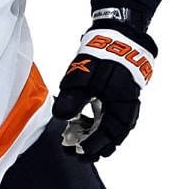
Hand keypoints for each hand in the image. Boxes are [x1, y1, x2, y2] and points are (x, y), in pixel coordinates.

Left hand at [53, 26, 156, 160]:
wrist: (119, 34)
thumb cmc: (103, 55)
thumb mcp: (83, 75)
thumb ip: (73, 97)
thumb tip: (61, 117)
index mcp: (122, 104)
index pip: (111, 134)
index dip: (95, 146)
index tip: (78, 152)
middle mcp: (127, 107)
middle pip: (114, 135)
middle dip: (96, 146)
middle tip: (78, 154)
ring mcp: (125, 101)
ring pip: (113, 127)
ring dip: (97, 137)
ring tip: (79, 143)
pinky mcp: (120, 96)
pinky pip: (111, 117)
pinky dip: (99, 125)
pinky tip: (85, 126)